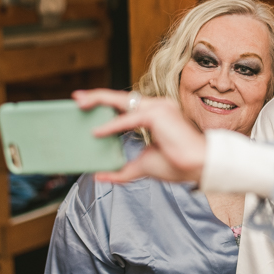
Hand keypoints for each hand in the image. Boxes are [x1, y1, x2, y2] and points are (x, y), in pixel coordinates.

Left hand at [72, 89, 205, 183]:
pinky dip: (112, 125)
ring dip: (100, 100)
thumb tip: (100, 176)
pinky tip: (97, 132)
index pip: (127, 106)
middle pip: (122, 98)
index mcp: (157, 115)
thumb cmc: (178, 164)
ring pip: (123, 100)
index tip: (86, 105)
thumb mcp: (143, 166)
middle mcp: (158, 106)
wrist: (198, 166)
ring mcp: (159, 107)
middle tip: (76, 98)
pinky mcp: (159, 114)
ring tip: (80, 104)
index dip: (106, 104)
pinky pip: (130, 118)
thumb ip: (122, 171)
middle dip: (97, 96)